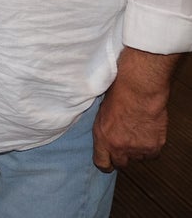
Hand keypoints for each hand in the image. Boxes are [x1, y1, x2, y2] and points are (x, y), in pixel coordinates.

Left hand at [92, 48, 176, 171]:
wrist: (139, 91)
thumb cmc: (118, 96)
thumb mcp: (101, 114)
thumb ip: (103, 131)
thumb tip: (105, 138)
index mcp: (102, 139)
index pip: (102, 163)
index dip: (106, 163)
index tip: (108, 161)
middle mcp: (119, 147)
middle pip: (121, 164)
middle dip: (122, 157)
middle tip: (124, 145)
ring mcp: (137, 149)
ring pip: (138, 159)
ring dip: (137, 150)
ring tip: (137, 134)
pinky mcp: (154, 147)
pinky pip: (152, 155)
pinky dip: (151, 148)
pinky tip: (148, 135)